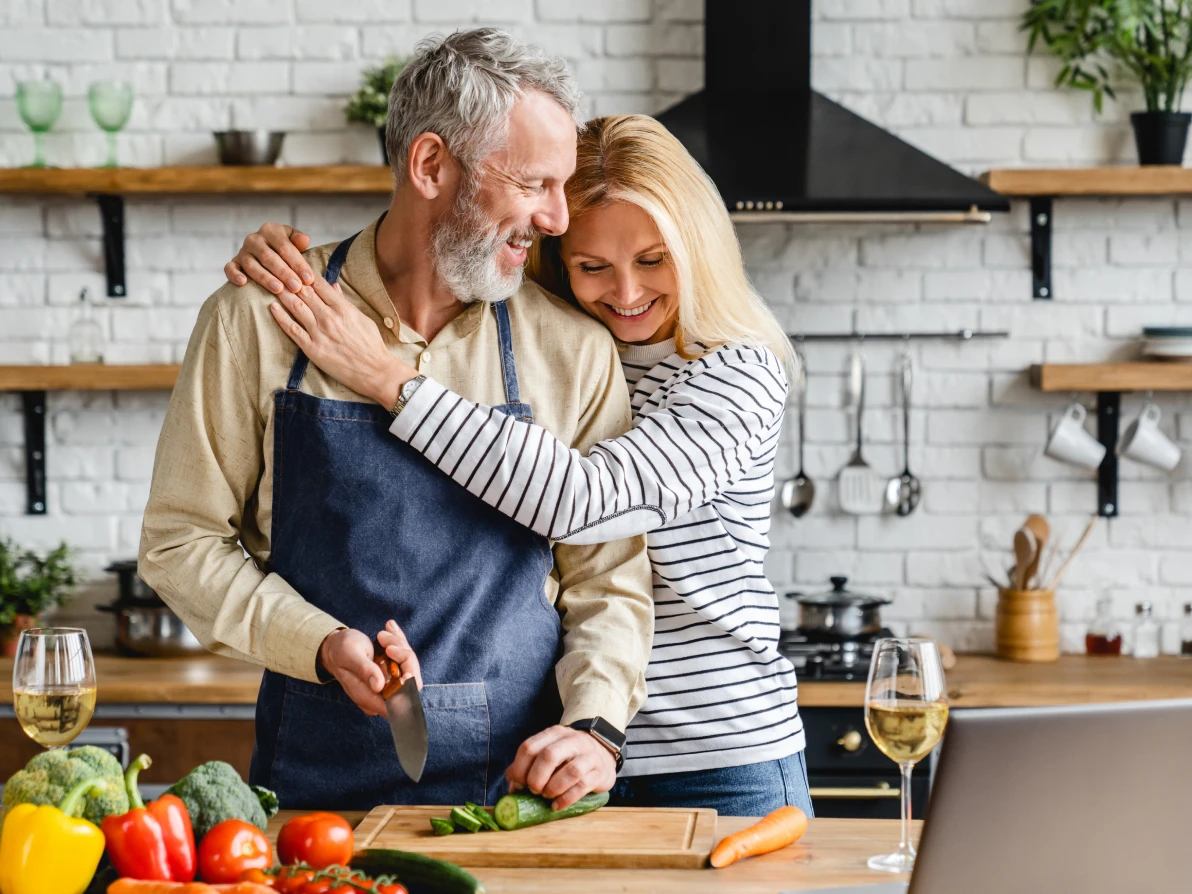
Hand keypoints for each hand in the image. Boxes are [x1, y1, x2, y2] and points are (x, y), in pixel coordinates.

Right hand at [225, 223, 314, 293]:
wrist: (266, 250)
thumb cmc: (284, 248)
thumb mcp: (293, 239)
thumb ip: (299, 240)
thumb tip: (305, 240)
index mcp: (271, 230)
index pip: (285, 247)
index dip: (298, 264)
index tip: (308, 279)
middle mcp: (254, 239)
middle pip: (269, 257)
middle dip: (284, 273)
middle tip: (296, 287)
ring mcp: (242, 251)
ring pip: (251, 265)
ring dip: (265, 278)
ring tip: (279, 289)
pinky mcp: (233, 262)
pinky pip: (230, 268)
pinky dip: (234, 275)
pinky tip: (243, 283)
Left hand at [268, 276, 418, 408]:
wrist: (375, 371)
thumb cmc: (372, 346)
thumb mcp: (362, 318)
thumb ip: (345, 302)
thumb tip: (334, 286)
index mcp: (343, 308)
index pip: (319, 284)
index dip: (305, 272)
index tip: (295, 265)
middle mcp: (329, 317)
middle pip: (304, 292)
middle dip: (290, 279)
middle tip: (277, 269)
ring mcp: (319, 333)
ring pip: (296, 307)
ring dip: (282, 294)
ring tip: (272, 284)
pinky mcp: (312, 348)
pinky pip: (292, 329)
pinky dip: (281, 317)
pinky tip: (273, 307)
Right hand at [318, 622, 421, 716]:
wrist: (336, 646)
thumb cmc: (340, 651)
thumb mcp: (349, 655)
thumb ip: (364, 670)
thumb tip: (378, 687)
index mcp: (368, 698)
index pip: (398, 703)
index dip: (408, 689)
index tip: (406, 671)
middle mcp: (381, 695)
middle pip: (411, 682)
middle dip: (403, 656)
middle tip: (384, 638)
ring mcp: (389, 683)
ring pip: (410, 666)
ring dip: (400, 645)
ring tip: (382, 634)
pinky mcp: (394, 671)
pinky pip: (407, 657)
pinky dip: (400, 642)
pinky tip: (390, 629)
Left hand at [505, 725, 616, 810]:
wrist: (602, 754)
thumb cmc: (569, 757)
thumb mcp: (549, 753)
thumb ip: (529, 766)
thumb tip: (512, 787)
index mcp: (554, 734)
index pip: (530, 747)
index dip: (519, 768)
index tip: (518, 784)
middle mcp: (572, 740)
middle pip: (549, 756)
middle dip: (536, 777)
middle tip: (534, 791)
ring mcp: (588, 755)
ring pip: (570, 771)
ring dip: (553, 788)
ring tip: (547, 796)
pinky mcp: (599, 772)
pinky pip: (582, 786)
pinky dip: (566, 798)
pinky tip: (557, 805)